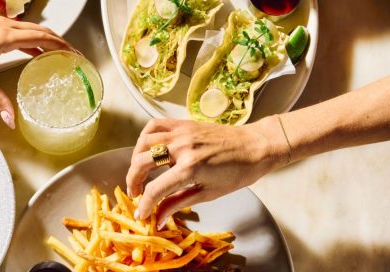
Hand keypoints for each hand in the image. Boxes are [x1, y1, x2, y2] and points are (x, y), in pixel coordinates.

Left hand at [0, 16, 72, 127]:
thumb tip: (11, 120)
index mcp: (6, 37)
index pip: (44, 38)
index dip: (63, 45)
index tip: (75, 54)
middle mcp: (5, 26)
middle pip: (42, 31)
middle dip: (60, 42)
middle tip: (73, 55)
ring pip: (31, 29)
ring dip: (46, 39)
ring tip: (57, 53)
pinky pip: (19, 30)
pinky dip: (31, 39)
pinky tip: (31, 51)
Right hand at [126, 118, 286, 227]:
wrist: (256, 146)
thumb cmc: (238, 173)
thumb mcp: (209, 193)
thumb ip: (179, 203)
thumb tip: (159, 218)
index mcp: (190, 169)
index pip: (155, 189)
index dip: (144, 205)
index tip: (141, 214)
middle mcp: (181, 148)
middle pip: (142, 163)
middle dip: (133, 181)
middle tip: (136, 193)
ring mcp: (181, 133)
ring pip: (144, 142)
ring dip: (136, 159)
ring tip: (139, 171)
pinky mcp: (183, 124)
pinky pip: (155, 125)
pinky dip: (145, 137)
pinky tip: (148, 149)